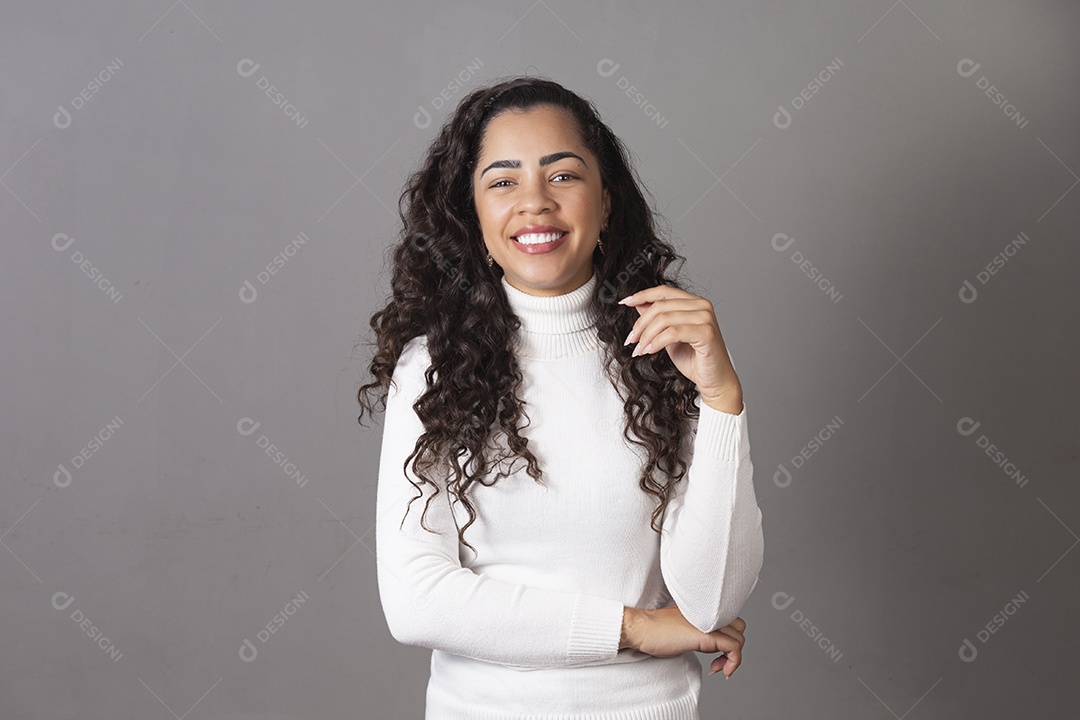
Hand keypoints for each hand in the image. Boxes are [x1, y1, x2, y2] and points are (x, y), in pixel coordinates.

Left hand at [619, 286, 740, 405]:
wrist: (714, 380)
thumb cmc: (695, 360)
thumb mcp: (669, 336)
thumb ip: (658, 319)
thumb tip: (639, 304)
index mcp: (694, 302)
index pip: (664, 291)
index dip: (642, 295)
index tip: (625, 302)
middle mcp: (702, 306)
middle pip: (660, 306)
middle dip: (640, 324)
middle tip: (630, 340)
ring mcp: (705, 318)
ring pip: (664, 319)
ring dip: (646, 336)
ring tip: (639, 350)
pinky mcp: (706, 333)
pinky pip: (673, 332)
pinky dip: (657, 342)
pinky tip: (650, 351)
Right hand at [622, 604, 746, 677]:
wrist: (642, 629)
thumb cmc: (656, 630)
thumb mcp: (684, 627)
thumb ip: (699, 629)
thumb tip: (709, 644)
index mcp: (705, 609)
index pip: (730, 620)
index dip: (727, 638)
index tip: (716, 655)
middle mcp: (710, 613)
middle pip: (739, 628)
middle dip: (732, 648)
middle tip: (717, 662)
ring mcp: (710, 623)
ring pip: (739, 639)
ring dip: (732, 659)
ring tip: (716, 668)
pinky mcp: (708, 635)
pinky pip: (734, 649)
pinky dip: (732, 663)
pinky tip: (717, 670)